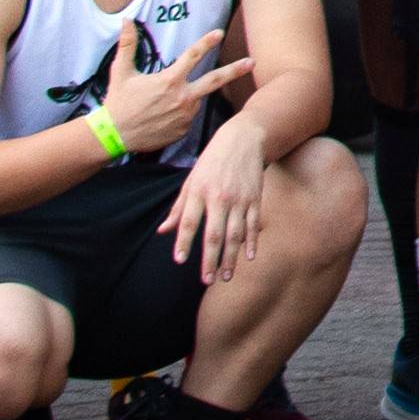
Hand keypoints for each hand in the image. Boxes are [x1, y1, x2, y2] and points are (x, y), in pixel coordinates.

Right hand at [101, 15, 255, 160]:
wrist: (114, 136)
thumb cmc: (118, 102)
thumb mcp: (121, 71)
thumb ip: (127, 44)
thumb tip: (126, 20)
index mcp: (169, 80)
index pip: (192, 56)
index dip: (206, 42)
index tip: (218, 33)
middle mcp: (182, 98)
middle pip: (215, 80)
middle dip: (236, 70)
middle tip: (252, 62)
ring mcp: (185, 116)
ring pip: (195, 99)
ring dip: (186, 97)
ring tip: (160, 104)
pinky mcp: (184, 130)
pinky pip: (187, 117)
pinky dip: (179, 113)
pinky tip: (160, 117)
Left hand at [165, 112, 271, 283]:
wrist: (243, 139)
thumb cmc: (212, 161)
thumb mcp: (191, 180)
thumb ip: (179, 208)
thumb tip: (163, 231)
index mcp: (200, 191)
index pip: (189, 222)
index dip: (184, 241)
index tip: (180, 260)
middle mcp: (219, 197)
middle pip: (214, 234)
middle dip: (210, 259)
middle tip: (206, 280)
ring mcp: (240, 199)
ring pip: (235, 234)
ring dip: (231, 257)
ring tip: (225, 276)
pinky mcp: (255, 199)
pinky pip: (253, 225)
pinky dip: (251, 241)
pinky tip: (249, 257)